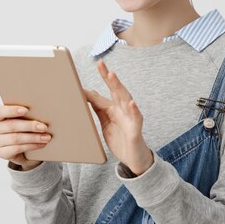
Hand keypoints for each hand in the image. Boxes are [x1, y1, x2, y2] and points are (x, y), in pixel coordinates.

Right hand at [0, 105, 50, 170]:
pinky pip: (17, 149)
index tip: (26, 110)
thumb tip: (43, 112)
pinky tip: (41, 144)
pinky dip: (31, 146)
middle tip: (44, 127)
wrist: (23, 149)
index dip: (12, 110)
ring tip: (46, 137)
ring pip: (15, 138)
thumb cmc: (25, 128)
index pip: (0, 111)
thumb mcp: (24, 119)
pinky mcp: (2, 153)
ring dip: (33, 138)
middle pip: (11, 126)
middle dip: (30, 126)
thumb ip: (28, 114)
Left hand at [83, 59, 153, 174]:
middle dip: (109, 77)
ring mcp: (130, 119)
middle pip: (116, 91)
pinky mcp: (135, 130)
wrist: (133, 158)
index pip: (106, 91)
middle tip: (102, 65)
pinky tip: (132, 103)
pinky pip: (136, 119)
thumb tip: (87, 93)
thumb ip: (98, 108)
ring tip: (112, 76)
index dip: (102, 78)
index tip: (98, 64)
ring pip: (126, 100)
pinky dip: (134, 111)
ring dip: (119, 87)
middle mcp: (123, 110)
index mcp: (115, 108)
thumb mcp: (105, 122)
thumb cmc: (120, 138)